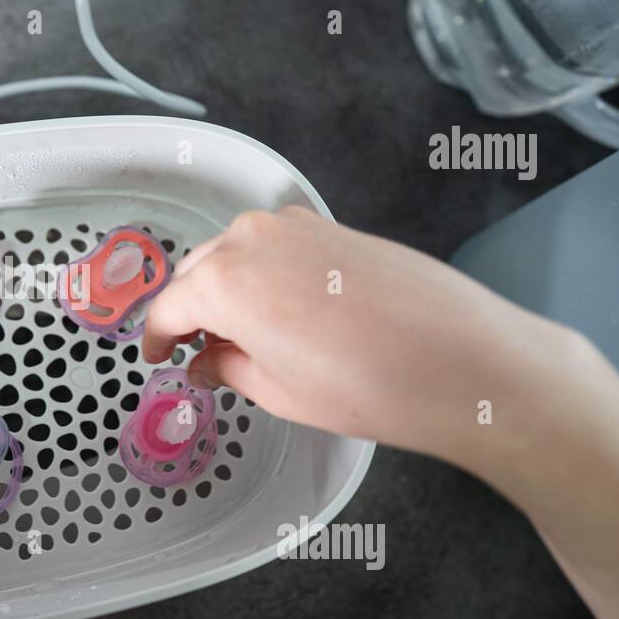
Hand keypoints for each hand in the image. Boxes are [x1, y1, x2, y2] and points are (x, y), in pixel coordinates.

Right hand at [141, 206, 578, 472]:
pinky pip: (275, 246)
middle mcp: (251, 240)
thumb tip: (206, 360)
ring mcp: (296, 226)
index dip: (156, 339)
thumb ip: (227, 366)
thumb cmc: (372, 385)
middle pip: (197, 272)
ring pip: (235, 254)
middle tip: (199, 351)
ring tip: (245, 336)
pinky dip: (264, 274)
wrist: (462, 360)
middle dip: (192, 310)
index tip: (157, 357)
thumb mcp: (279, 392)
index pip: (168, 308)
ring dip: (227, 289)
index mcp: (223, 282)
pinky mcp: (332, 227)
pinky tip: (285, 314)